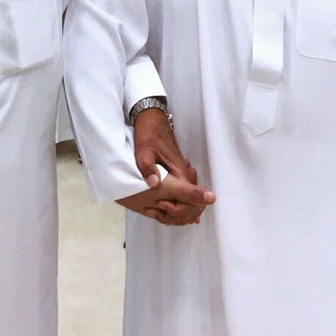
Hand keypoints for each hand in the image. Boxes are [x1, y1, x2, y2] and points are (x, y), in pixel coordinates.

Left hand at [129, 108, 215, 224]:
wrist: (153, 121)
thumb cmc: (148, 134)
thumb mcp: (143, 150)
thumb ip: (148, 167)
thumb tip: (154, 184)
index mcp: (179, 169)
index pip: (188, 195)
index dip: (178, 207)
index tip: (163, 207)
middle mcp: (185, 172)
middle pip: (192, 201)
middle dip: (180, 213)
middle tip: (160, 215)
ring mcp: (183, 171)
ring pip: (189, 197)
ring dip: (180, 209)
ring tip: (162, 214)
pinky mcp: (179, 170)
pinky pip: (185, 191)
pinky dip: (180, 201)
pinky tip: (169, 207)